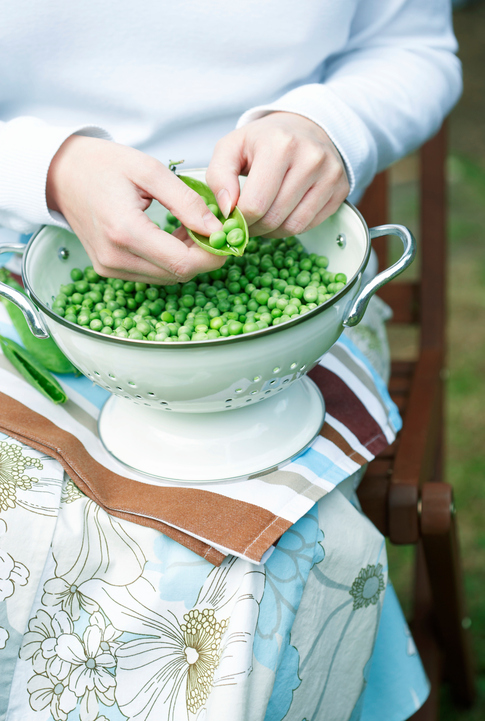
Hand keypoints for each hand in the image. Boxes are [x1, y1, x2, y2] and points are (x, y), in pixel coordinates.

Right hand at [46, 136, 224, 282]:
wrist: (62, 174)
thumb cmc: (104, 165)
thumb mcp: (150, 171)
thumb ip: (185, 201)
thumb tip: (215, 228)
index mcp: (125, 231)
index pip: (182, 263)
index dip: (211, 255)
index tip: (226, 237)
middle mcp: (115, 257)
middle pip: (177, 274)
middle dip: (202, 256)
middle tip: (212, 229)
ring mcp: (110, 267)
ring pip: (167, 277)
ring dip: (186, 258)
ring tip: (190, 228)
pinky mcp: (109, 270)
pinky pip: (152, 274)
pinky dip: (169, 260)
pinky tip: (172, 236)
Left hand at [206, 112, 348, 237]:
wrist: (305, 127)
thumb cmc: (264, 140)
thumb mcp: (231, 147)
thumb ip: (218, 176)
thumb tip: (227, 209)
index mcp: (280, 145)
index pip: (255, 204)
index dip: (239, 220)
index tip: (234, 217)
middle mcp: (310, 158)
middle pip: (274, 218)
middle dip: (255, 227)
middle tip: (247, 222)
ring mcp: (330, 174)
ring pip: (293, 226)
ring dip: (272, 231)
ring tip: (263, 219)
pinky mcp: (340, 189)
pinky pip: (310, 225)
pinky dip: (291, 227)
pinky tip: (283, 214)